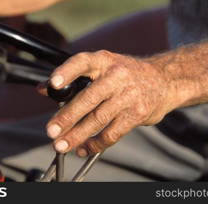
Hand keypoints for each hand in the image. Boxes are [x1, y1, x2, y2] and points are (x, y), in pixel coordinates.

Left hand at [45, 50, 180, 156]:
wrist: (163, 80)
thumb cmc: (127, 73)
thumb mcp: (103, 66)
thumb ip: (74, 77)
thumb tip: (43, 88)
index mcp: (104, 60)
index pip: (82, 62)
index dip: (67, 71)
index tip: (53, 84)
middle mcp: (116, 76)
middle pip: (88, 98)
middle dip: (67, 116)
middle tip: (51, 131)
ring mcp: (128, 96)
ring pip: (98, 119)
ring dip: (77, 135)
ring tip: (62, 145)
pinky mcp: (136, 114)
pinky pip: (112, 133)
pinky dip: (95, 143)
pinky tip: (84, 147)